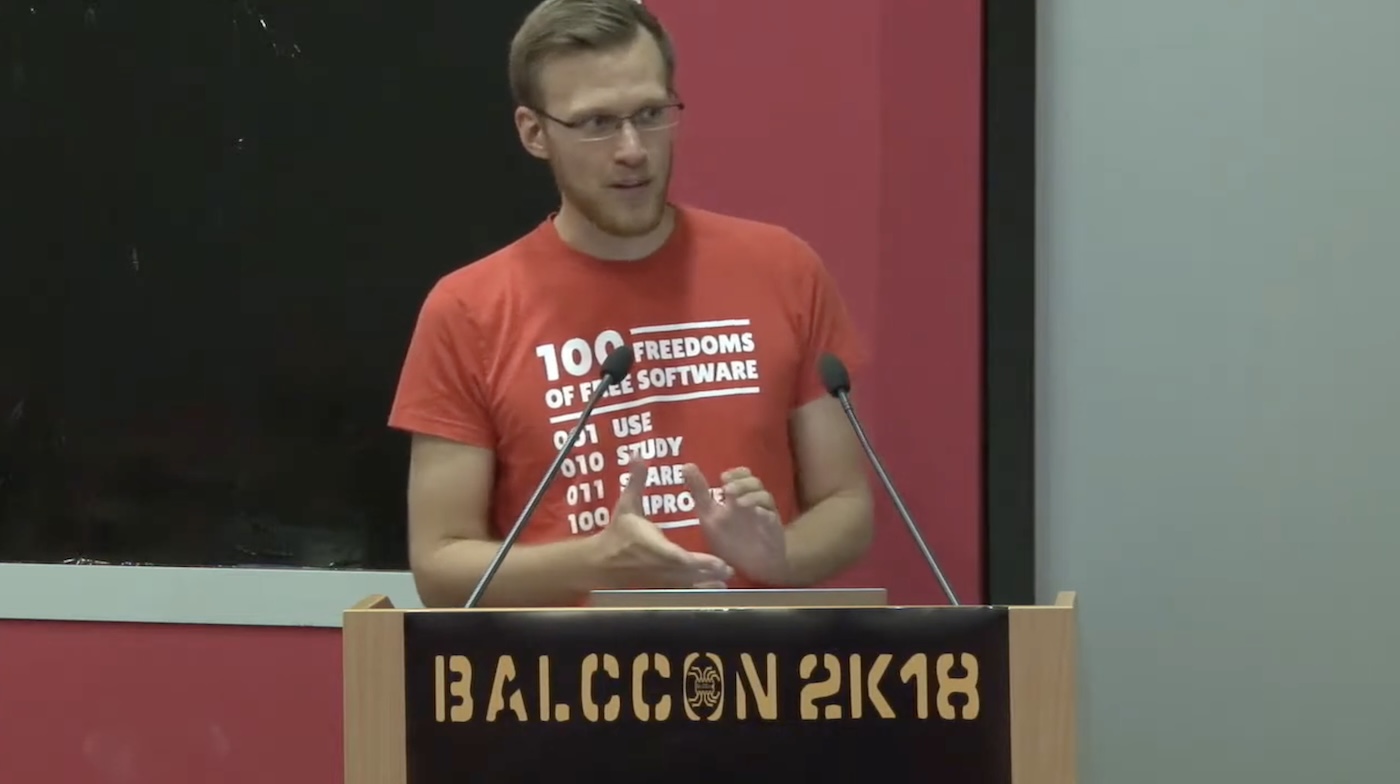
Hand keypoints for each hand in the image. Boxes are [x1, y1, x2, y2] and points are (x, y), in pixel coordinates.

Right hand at [592, 459, 733, 588]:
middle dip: (710, 573)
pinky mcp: (659, 585)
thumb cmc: (617, 532)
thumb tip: (639, 454)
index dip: (700, 562)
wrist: (599, 561)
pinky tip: (711, 588)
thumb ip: (636, 481)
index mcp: (654, 547)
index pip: (680, 557)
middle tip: (730, 570)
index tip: (719, 562)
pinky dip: (696, 590)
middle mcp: (659, 566)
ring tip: (726, 581)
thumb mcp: (626, 504)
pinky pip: (680, 590)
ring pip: (686, 584)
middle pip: (688, 573)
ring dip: (706, 583)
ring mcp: (659, 579)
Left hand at [683, 464, 788, 584]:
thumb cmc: (729, 538)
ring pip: (765, 496)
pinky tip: (755, 513)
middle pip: (755, 483)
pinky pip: (772, 516)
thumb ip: (699, 490)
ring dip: (752, 496)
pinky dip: (764, 512)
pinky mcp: (772, 529)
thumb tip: (686, 465)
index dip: (736, 472)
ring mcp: (765, 514)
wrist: (748, 566)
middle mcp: (754, 502)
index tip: (723, 477)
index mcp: (739, 496)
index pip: (743, 475)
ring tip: (737, 502)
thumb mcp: (709, 514)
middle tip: (728, 490)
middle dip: (742, 483)